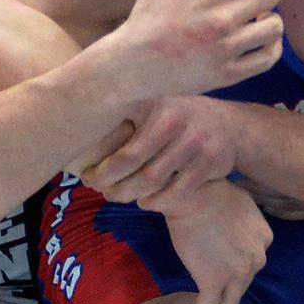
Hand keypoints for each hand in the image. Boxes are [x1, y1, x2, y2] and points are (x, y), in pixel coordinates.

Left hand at [82, 96, 239, 202]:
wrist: (229, 124)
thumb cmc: (175, 117)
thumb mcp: (152, 104)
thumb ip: (122, 115)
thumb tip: (74, 137)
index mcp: (151, 102)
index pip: (116, 136)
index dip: (99, 164)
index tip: (85, 176)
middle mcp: (173, 118)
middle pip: (131, 162)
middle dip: (110, 183)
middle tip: (98, 190)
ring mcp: (194, 140)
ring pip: (152, 179)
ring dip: (129, 194)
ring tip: (116, 196)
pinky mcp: (211, 161)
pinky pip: (176, 191)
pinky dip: (156, 201)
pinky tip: (145, 201)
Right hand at [100, 0, 291, 98]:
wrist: (133, 65)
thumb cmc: (147, 17)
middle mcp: (222, 21)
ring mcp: (225, 50)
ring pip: (274, 27)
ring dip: (272, 16)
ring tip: (260, 15)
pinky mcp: (226, 75)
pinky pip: (268, 58)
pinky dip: (273, 45)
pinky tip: (262, 39)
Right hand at [141, 180, 272, 303]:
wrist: (193, 193)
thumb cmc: (209, 190)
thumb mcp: (240, 201)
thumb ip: (241, 219)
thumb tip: (228, 224)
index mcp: (265, 237)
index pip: (251, 258)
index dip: (236, 264)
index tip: (222, 268)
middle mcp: (257, 258)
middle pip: (241, 283)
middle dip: (228, 294)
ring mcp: (237, 272)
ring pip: (227, 303)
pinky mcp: (214, 280)